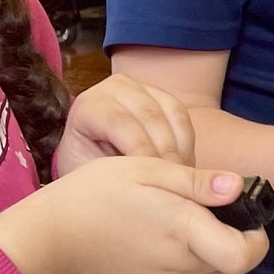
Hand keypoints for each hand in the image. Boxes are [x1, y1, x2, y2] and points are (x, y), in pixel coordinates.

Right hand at [0, 157, 266, 273]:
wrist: (50, 237)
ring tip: (197, 240)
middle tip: (218, 223)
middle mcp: (180, 268)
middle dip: (238, 249)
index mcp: (184, 232)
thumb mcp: (146, 170)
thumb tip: (238, 186)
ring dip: (219, 270)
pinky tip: (175, 256)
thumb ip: (197, 181)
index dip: (256, 237)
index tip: (245, 218)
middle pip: (236, 273)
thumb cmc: (95, 195)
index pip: (245, 254)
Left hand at [54, 74, 194, 174]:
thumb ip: (110, 173)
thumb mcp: (88, 173)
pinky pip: (184, 118)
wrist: (89, 153)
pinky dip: (187, 145)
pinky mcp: (164, 97)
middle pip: (151, 116)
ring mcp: (143, 88)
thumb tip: (137, 185)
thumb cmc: (86, 167)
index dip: (140, 150)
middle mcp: (116, 88)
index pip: (119, 121)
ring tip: (180, 178)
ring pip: (173, 115)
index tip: (153, 179)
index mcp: (90, 104)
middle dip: (165, 153)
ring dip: (180, 150)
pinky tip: (184, 167)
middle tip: (173, 184)